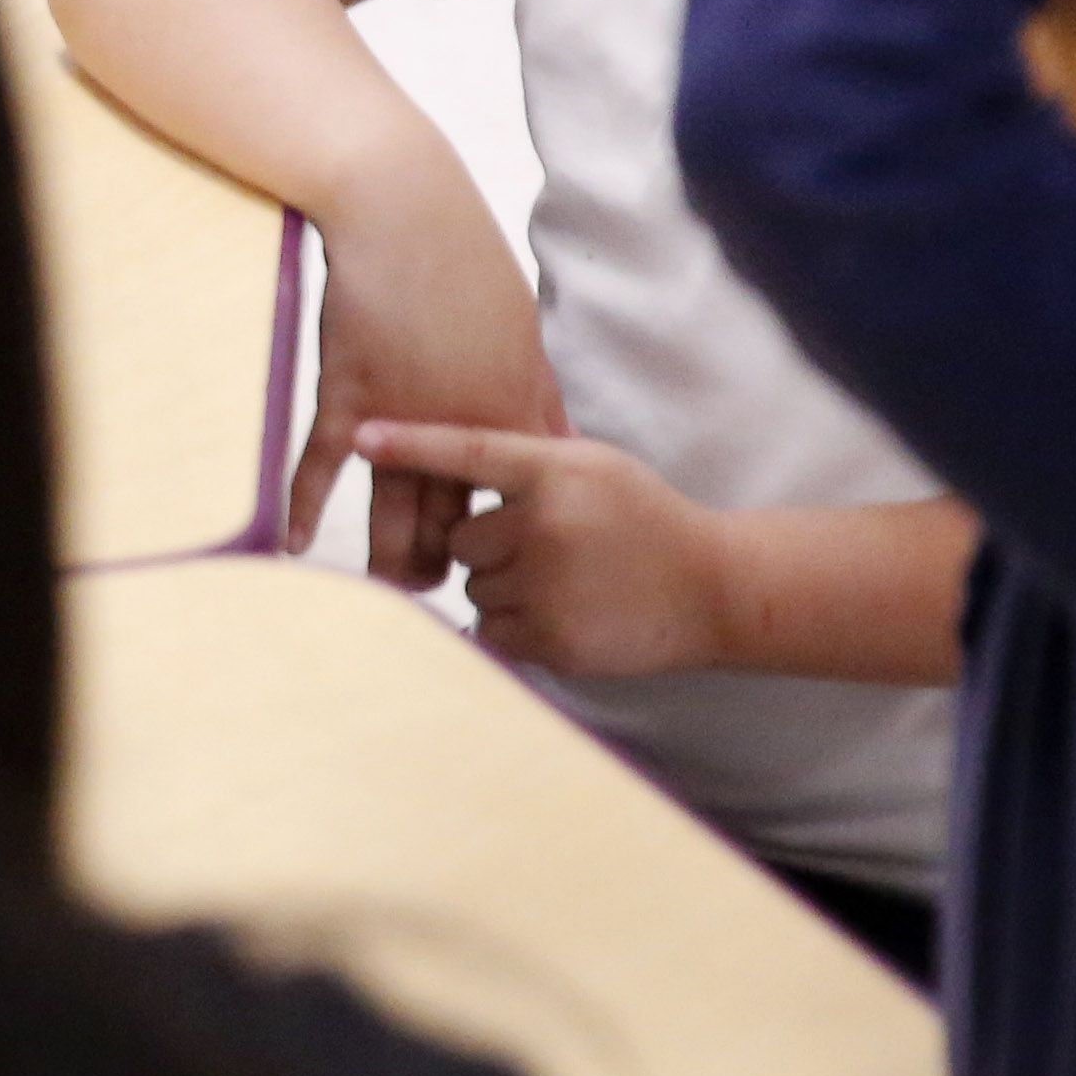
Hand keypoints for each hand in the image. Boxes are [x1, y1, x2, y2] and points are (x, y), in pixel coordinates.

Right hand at [296, 165, 562, 587]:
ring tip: (392, 591)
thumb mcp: (520, 327)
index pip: (525, 497)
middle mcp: (466, 424)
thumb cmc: (463, 258)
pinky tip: (295, 544)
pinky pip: (325, 469)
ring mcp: (406, 416)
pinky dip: (307, 507)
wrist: (402, 211)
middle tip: (450, 591)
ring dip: (394, 558)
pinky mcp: (349, 398)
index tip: (519, 565)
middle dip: (460, 563)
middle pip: (465, 519)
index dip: (523, 539)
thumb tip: (550, 435)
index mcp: (516, 405)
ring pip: (399, 511)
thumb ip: (532, 388)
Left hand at [357, 423, 734, 676]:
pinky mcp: (550, 638)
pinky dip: (513, 628)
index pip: (470, 451)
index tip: (361, 437)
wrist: (713, 588)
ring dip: (502, 589)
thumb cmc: (647, 520)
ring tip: (564, 583)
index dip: (411, 444)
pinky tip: (561, 614)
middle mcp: (546, 524)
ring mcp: (547, 584)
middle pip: (461, 539)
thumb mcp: (597, 467)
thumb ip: (533, 460)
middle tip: (548, 549)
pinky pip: (489, 630)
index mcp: (558, 471)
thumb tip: (454, 450)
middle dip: (492, 548)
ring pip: (473, 587)